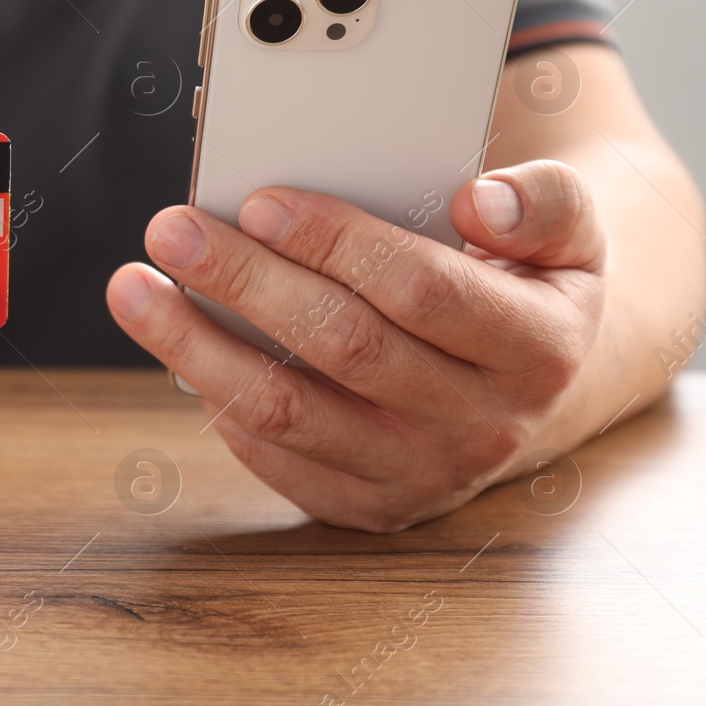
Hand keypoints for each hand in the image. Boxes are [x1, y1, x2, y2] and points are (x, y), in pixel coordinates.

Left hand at [106, 161, 606, 531]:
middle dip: (246, 283)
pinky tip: (179, 344)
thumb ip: (545, 202)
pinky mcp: (366, 506)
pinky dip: (217, 399)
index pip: (421, 291)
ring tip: (134, 287)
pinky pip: (273, 458)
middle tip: (171, 229)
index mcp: (537, 348)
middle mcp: (480, 425)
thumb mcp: (571, 234)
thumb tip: (481, 199)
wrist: (541, 388)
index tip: (261, 200)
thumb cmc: (528, 285)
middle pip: (341, 348)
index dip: (336, 244)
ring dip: (196, 349)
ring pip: (287, 413)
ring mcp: (420, 477)